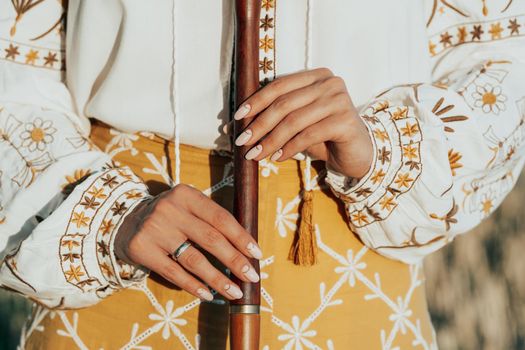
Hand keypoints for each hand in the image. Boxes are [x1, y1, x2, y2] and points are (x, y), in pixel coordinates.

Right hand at [115, 184, 262, 300]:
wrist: (126, 221)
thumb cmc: (171, 217)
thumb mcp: (188, 207)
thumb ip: (212, 221)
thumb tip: (246, 249)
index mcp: (186, 195)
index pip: (220, 218)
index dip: (241, 237)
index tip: (257, 254)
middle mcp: (170, 209)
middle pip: (211, 239)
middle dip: (235, 260)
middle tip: (251, 276)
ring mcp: (154, 229)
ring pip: (194, 259)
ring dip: (218, 279)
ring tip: (235, 292)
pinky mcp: (142, 249)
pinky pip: (174, 272)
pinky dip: (194, 286)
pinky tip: (209, 295)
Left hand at [233, 68, 372, 178]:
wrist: (357, 154)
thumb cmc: (323, 136)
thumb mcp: (298, 123)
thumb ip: (275, 117)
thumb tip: (238, 124)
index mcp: (316, 76)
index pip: (279, 86)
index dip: (256, 101)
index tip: (237, 118)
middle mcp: (330, 82)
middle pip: (284, 103)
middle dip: (259, 125)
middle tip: (242, 142)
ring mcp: (340, 100)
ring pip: (294, 120)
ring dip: (270, 140)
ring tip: (255, 155)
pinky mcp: (346, 120)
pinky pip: (309, 135)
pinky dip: (289, 148)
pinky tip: (277, 158)